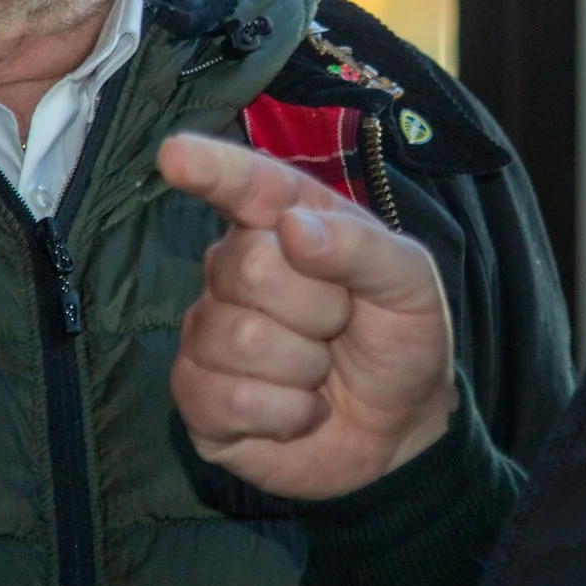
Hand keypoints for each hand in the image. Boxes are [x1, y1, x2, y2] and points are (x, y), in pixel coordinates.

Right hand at [159, 132, 458, 499]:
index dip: (211, 169)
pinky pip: (222, 397)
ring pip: (239, 338)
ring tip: (321, 373)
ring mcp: (210, 331)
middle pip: (250, 267)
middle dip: (318, 310)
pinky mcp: (198, 396)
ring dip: (302, 368)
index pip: (247, 187)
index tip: (175, 155)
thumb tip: (294, 229)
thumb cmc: (399, 340)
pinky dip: (282, 413)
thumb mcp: (410, 285)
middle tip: (341, 329)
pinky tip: (298, 412)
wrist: (398, 430)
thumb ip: (363, 248)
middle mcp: (237, 269)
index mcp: (289, 225)